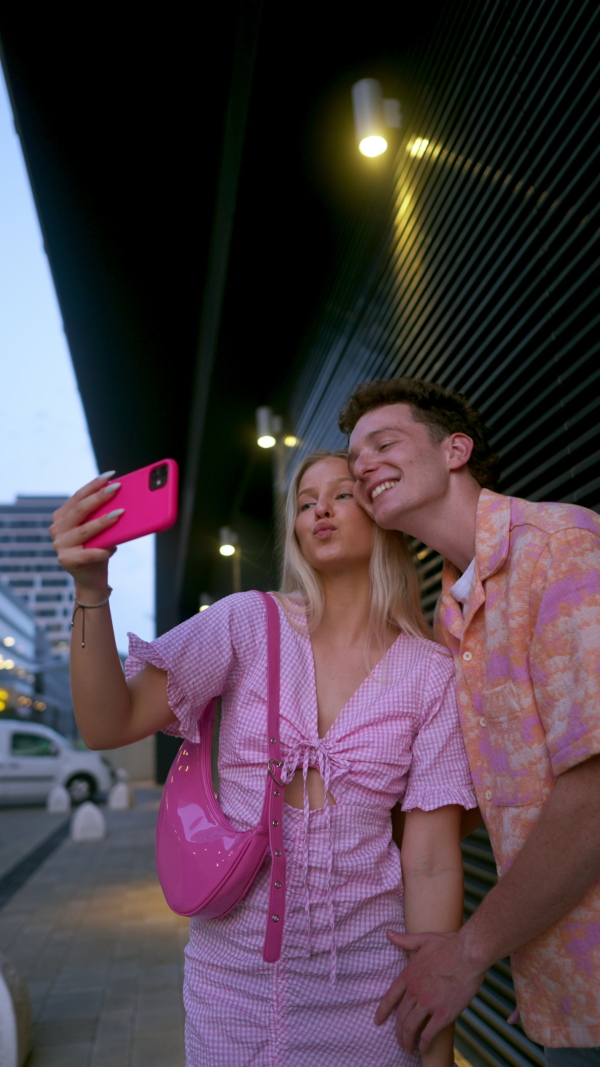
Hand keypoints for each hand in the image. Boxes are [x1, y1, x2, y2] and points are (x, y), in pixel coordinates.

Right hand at [50, 473, 122, 592]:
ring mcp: (60, 545)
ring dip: (102, 522)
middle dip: (99, 497)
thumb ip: (103, 515)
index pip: (78, 496)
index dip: (94, 484)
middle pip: (80, 509)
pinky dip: (100, 551)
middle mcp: (57, 528)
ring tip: (120, 513)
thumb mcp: (100, 529)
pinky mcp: (66, 560)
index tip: (110, 475)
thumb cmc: (98, 548)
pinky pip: (87, 554)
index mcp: (62, 516)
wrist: (92, 578)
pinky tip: (112, 548)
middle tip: (117, 488)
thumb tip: (124, 500)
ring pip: (84, 530)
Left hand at [375, 930, 485, 1052]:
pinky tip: (423, 1048)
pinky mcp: (443, 1013)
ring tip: (408, 1048)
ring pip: (411, 1028)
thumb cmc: (449, 944)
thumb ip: (405, 940)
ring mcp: (428, 1003)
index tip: (377, 1021)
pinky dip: (424, 1043)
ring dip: (407, 1041)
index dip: (382, 1011)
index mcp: (409, 974)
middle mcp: (415, 991)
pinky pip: (429, 1034)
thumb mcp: (423, 939)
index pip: (389, 997)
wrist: (469, 953)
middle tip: (400, 1041)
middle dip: (398, 1032)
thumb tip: (388, 933)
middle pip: (400, 1017)